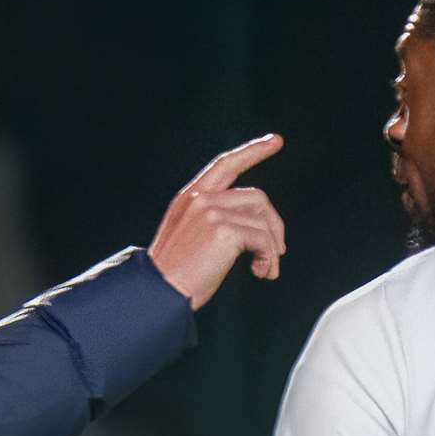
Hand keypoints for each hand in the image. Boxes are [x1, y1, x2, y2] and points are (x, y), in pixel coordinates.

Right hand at [148, 134, 286, 309]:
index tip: (275, 141)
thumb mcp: (188, 237)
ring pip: (262, 219)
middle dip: (274, 225)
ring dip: (272, 247)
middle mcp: (199, 199)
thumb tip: (254, 228)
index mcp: (189, 198)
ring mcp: (210, 212)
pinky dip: (268, 258)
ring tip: (265, 270)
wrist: (157, 294)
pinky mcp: (222, 230)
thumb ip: (212, 221)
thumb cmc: (173, 275)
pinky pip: (263, 238)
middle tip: (277, 252)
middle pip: (256, 197)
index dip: (252, 151)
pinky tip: (260, 272)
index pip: (225, 164)